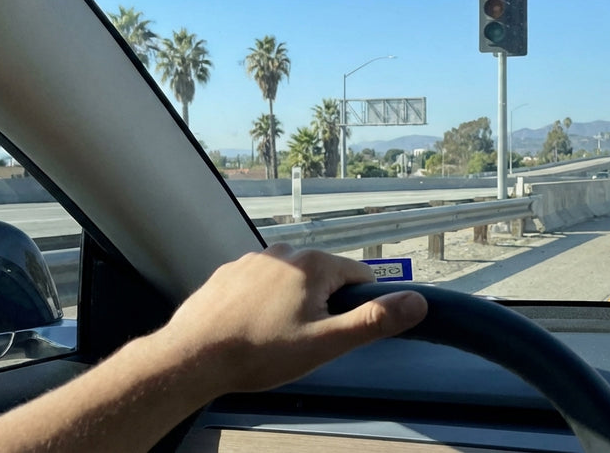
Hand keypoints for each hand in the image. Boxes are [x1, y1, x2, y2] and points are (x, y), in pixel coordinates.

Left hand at [157, 244, 427, 396]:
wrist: (192, 357)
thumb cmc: (261, 352)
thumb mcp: (326, 343)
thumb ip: (374, 320)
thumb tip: (417, 302)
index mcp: (315, 263)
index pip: (359, 277)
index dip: (356, 306)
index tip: (337, 331)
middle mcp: (285, 251)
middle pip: (324, 277)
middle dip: (322, 305)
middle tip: (303, 341)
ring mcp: (253, 259)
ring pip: (292, 280)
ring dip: (292, 303)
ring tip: (274, 337)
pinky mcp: (228, 272)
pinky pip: (260, 283)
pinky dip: (262, 302)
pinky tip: (251, 328)